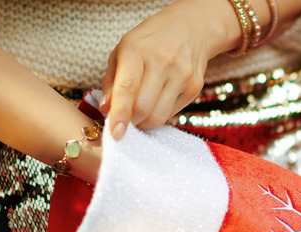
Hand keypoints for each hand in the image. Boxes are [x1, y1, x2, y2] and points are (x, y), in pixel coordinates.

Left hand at [100, 0, 240, 138]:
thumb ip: (112, 82)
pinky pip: (172, 113)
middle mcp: (162, 62)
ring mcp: (181, 75)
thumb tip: (106, 109)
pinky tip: (156, 102)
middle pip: (143, 108)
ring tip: (139, 113)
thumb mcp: (123, 51)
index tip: (115, 133)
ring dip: (144, 122)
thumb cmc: (150, 41)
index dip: (120, 113)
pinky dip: (159, 115)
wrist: (190, 28)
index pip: (127, 88)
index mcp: (137, 50)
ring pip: (159, 116)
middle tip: (125, 119)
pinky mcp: (194, 86)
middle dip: (131, 121)